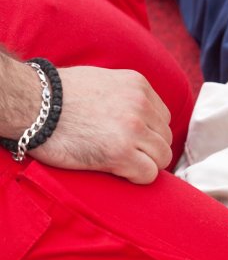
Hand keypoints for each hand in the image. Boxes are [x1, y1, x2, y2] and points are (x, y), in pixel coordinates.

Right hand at [33, 67, 171, 183]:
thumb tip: (137, 115)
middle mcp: (141, 105)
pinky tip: (119, 173)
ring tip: (121, 165)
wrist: (29, 103)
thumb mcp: (101, 82)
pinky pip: (148, 174)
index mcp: (138, 85)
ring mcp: (133, 128)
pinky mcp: (120, 152)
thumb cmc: (54, 96)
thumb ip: (124, 95)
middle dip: (149, 149)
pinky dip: (136, 177)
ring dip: (145, 164)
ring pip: (162, 156)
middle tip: (126, 156)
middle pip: (165, 138)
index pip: (162, 117)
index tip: (132, 141)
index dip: (149, 133)